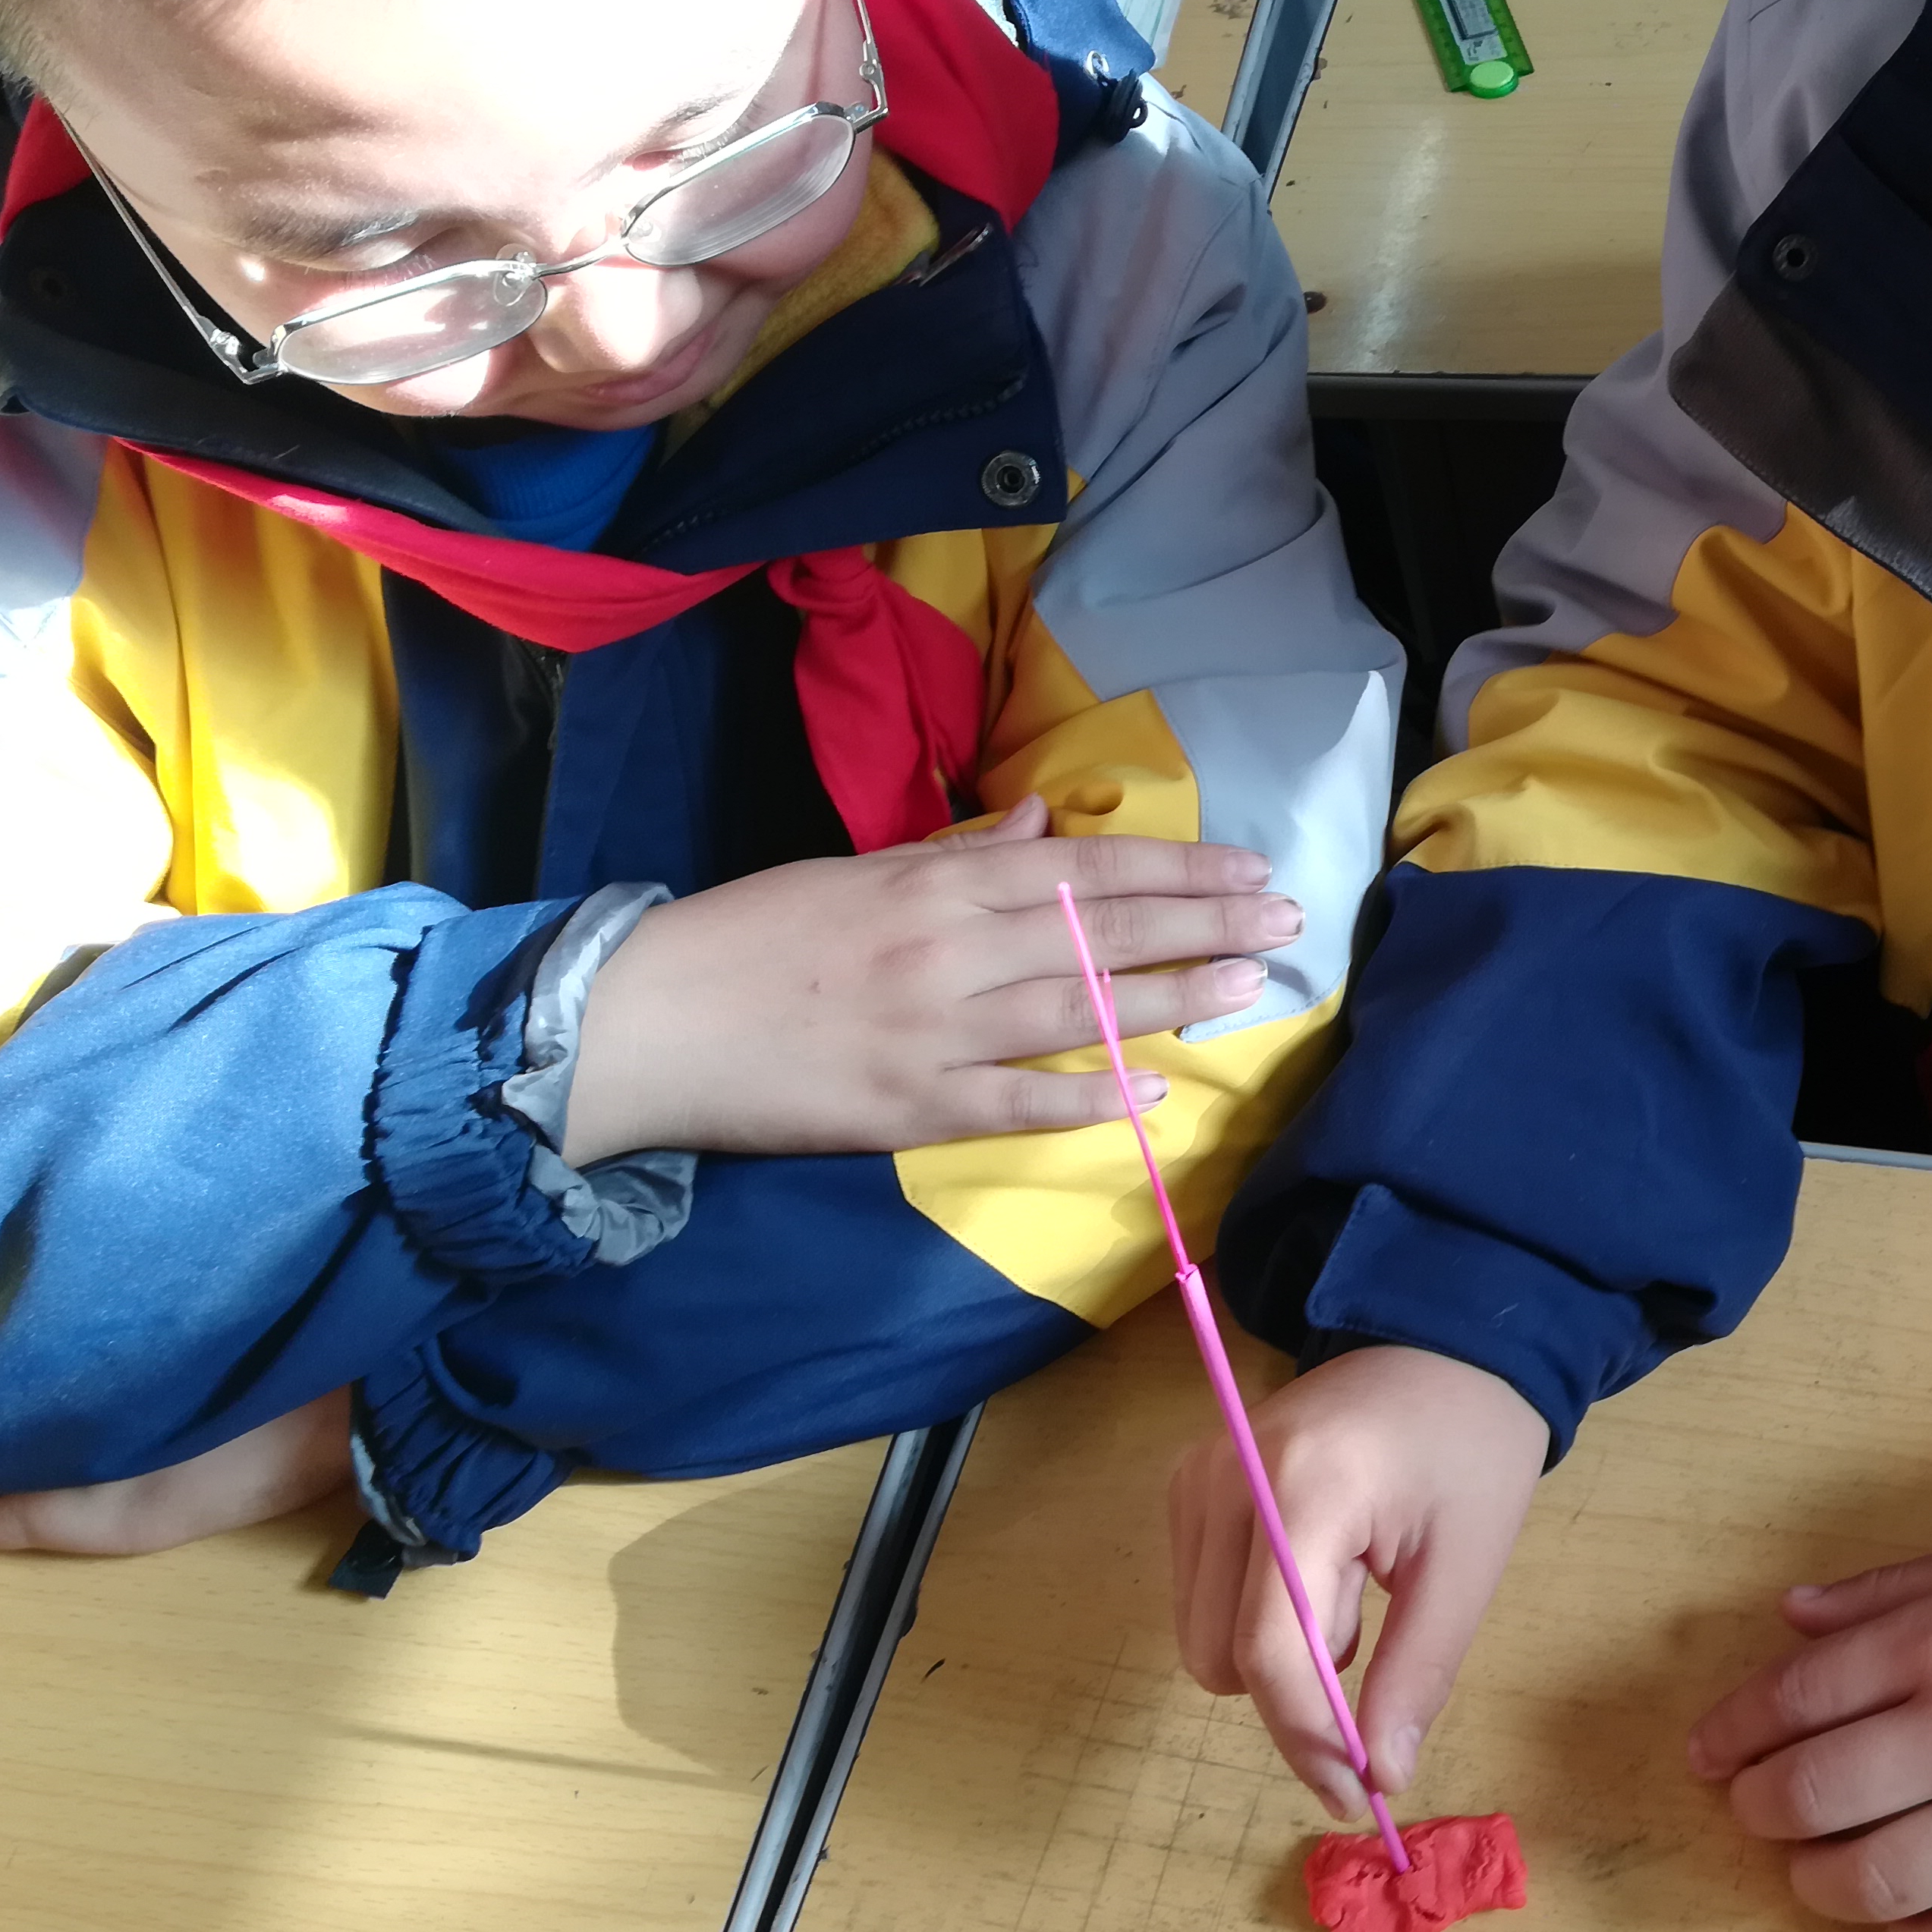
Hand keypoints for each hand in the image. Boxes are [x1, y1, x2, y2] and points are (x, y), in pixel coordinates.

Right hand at [560, 795, 1298, 1162]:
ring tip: (1251, 985)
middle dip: (1204, 923)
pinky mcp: (910, 1106)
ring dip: (1173, 997)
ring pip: (1079, 1008)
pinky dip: (1090, 1096)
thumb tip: (1038, 825)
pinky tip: (1155, 1090)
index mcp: (933, 881)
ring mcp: (934, 1030)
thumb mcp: (851, 872)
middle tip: (1286, 918)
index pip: (1082, 868)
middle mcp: (948, 946)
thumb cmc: (745, 937)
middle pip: (1101, 930)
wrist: (645, 1020)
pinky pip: (1020, 1101)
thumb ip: (954, 856)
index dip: (1174, 868)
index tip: (1248, 867)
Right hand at [1169, 1344, 1550, 1817]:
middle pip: (1223, 1657)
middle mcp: (1223, 1477)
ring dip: (1279, 1653)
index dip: (1308, 1739)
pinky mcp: (1186, 1485)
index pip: (1270, 1650)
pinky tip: (1319, 1570)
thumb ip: (1417, 1673)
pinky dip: (1257, 1618)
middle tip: (1379, 1638)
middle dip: (1299, 1691)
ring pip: (1202, 1640)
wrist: (1441, 1346)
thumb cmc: (1469, 1449)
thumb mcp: (1467, 1565)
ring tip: (1354, 1586)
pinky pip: (1200, 1601)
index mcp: (1302, 1487)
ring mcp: (1194, 1477)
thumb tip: (1379, 1777)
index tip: (1359, 1793)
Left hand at [1687, 1528, 1931, 1931]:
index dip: (1731, 1731)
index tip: (1707, 1755)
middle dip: (1760, 1809)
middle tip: (1757, 1810)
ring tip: (1815, 1870)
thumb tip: (1783, 1619)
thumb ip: (1884, 1592)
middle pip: (1812, 1797)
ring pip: (1875, 1883)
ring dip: (1817, 1884)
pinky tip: (1903, 1920)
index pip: (1794, 1698)